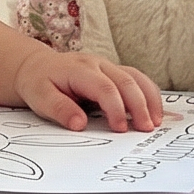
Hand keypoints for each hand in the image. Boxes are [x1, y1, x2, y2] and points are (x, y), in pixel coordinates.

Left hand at [16, 44, 162, 131]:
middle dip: (139, 106)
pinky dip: (148, 94)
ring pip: (137, 78)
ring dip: (149, 99)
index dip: (116, 108)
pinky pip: (137, 79)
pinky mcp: (114, 73)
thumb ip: (59, 109)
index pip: (105, 87)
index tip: (120, 128)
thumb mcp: (40, 98)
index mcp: (80, 69)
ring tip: (156, 121)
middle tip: (146, 129)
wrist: (37, 67)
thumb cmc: (39, 83)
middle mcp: (98, 64)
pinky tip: (153, 111)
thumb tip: (79, 124)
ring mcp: (108, 67)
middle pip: (127, 81)